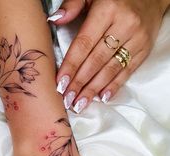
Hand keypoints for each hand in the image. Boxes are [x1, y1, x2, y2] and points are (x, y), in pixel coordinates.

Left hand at [48, 0, 167, 111]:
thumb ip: (73, 4)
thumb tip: (55, 20)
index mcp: (107, 10)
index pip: (84, 44)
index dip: (71, 66)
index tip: (60, 83)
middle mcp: (124, 25)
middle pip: (96, 60)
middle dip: (80, 83)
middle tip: (67, 99)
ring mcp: (137, 40)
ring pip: (111, 69)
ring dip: (93, 89)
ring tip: (80, 103)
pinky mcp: (144, 50)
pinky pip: (127, 71)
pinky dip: (114, 86)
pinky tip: (102, 98)